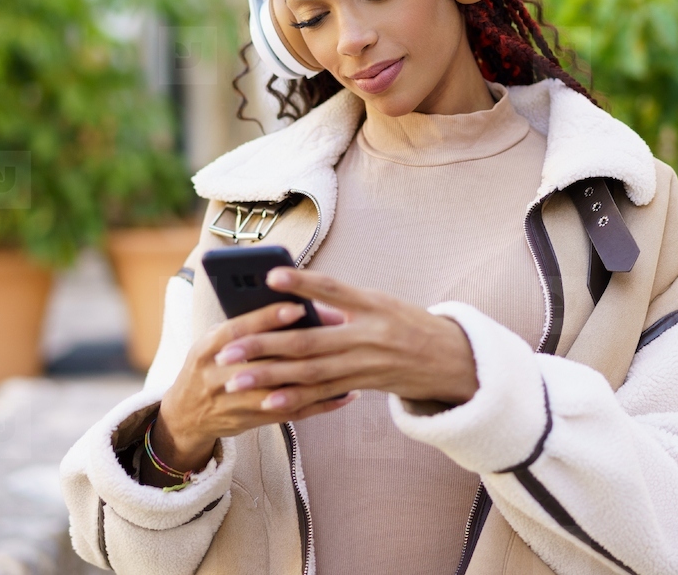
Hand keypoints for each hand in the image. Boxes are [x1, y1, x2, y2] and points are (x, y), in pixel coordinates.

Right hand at [156, 298, 357, 472]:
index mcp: (207, 348)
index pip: (239, 330)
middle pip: (264, 361)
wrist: (185, 415)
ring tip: (347, 360)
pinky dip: (320, 404)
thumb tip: (287, 302)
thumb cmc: (208, 364)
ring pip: (281, 390)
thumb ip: (243, 325)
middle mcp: (218, 376)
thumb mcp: (214, 340)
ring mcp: (234, 403)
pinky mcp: (251, 422)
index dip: (268, 318)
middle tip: (334, 330)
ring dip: (317, 377)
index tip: (297, 306)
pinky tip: (344, 394)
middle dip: (301, 345)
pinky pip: (292, 414)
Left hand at [212, 267, 478, 414]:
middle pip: (309, 341)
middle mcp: (369, 335)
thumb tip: (297, 303)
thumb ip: (341, 303)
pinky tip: (269, 403)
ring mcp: (366, 363)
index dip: (302, 283)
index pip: (333, 289)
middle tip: (227, 349)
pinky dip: (296, 398)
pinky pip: (325, 393)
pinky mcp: (364, 384)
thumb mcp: (381, 303)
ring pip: (311, 372)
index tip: (270, 275)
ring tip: (235, 380)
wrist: (451, 359)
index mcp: (372, 304)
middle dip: (264, 346)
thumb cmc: (408, 323)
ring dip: (269, 377)